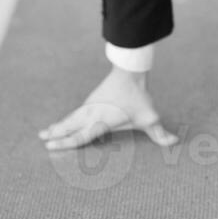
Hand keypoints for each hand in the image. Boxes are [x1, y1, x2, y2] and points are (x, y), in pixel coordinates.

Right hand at [39, 65, 177, 149]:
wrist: (130, 73)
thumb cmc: (138, 97)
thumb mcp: (150, 117)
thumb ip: (160, 133)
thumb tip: (175, 141)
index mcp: (100, 122)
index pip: (80, 136)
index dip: (65, 142)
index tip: (50, 145)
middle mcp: (91, 115)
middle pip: (69, 127)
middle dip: (56, 134)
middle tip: (42, 139)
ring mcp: (89, 107)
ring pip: (70, 119)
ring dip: (58, 127)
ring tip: (44, 132)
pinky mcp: (91, 101)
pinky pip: (75, 114)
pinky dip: (66, 120)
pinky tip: (63, 123)